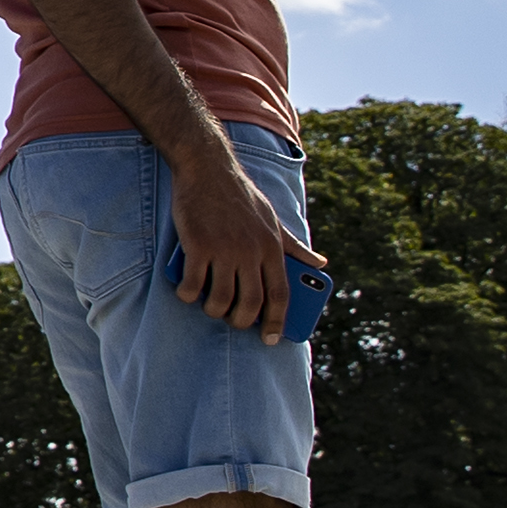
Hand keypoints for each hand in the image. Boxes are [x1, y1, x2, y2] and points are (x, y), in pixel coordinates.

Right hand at [171, 155, 320, 334]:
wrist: (207, 168)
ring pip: (221, 298)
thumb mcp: (274, 220)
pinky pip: (193, 283)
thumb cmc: (241, 195)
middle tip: (234, 322)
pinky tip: (186, 292)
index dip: (277, 321)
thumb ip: (296, 246)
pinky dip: (188, 294)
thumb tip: (320, 263)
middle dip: (242, 321)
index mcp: (273, 248)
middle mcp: (251, 252)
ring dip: (214, 310)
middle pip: (251, 303)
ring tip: (209, 307)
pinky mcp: (197, 244)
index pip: (280, 295)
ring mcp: (224, 249)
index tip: (272, 339)